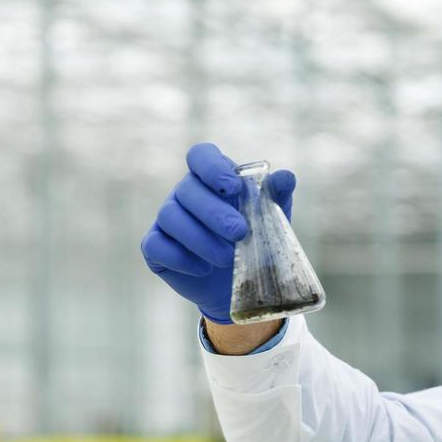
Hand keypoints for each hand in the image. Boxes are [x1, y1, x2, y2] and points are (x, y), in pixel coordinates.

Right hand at [140, 142, 295, 323]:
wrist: (238, 286)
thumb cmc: (254, 244)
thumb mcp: (271, 221)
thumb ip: (277, 197)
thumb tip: (285, 177)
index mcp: (211, 177)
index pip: (200, 155)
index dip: (212, 167)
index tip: (233, 187)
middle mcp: (185, 193)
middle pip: (187, 189)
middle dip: (213, 212)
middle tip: (239, 233)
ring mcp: (167, 219)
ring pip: (170, 217)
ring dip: (200, 239)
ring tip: (227, 258)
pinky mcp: (155, 247)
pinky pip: (156, 246)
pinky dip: (181, 258)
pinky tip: (204, 269)